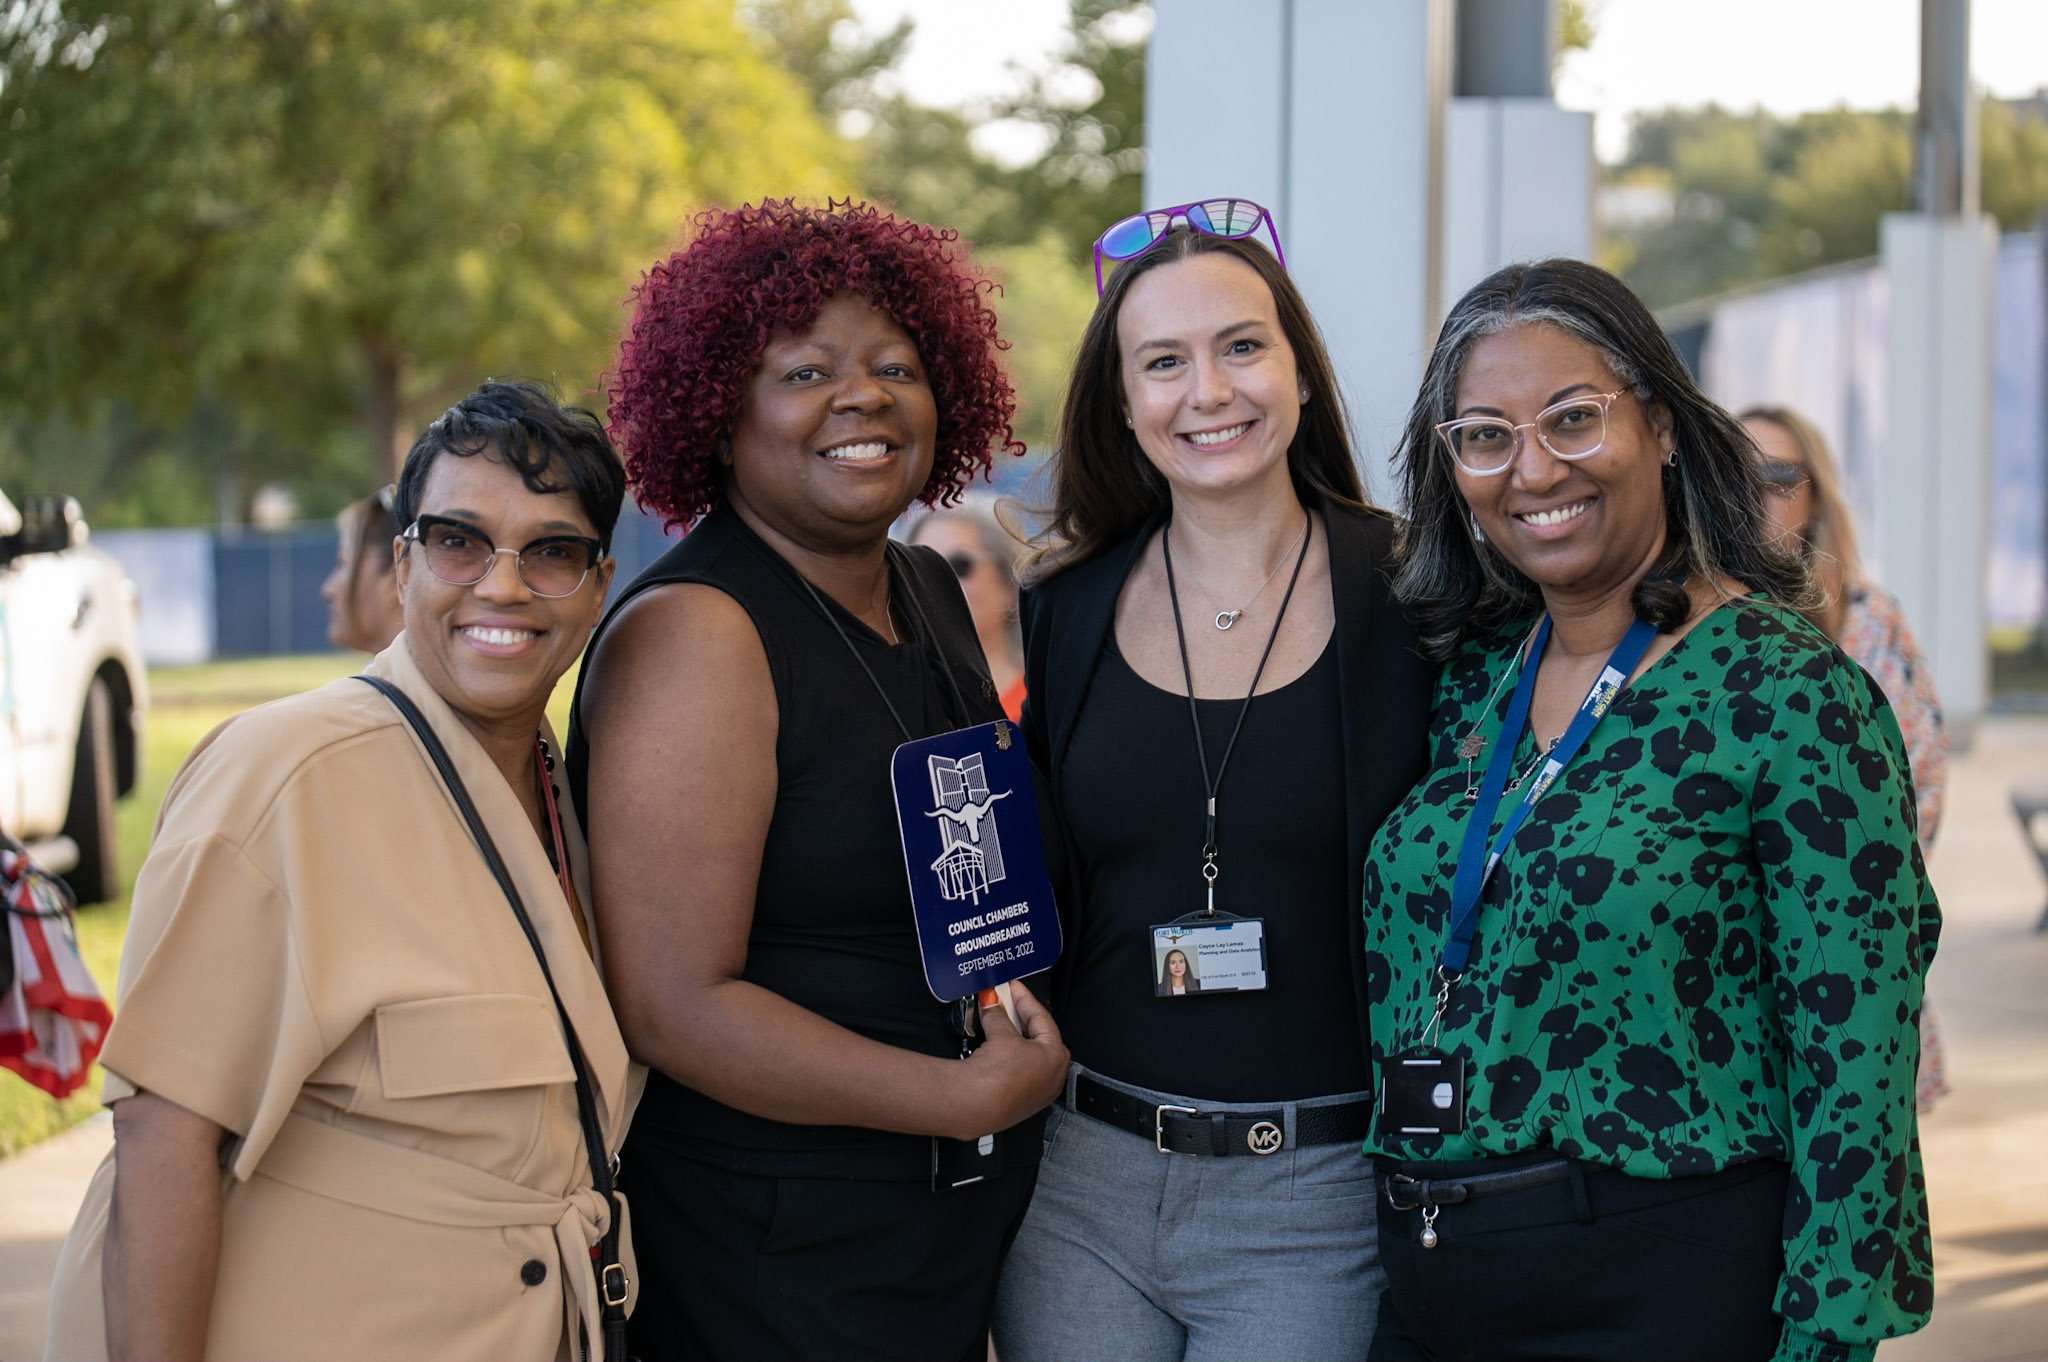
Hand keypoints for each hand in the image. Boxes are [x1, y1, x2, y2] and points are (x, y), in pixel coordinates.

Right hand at [953, 978, 1067, 1138]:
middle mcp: (1053, 1077)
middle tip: (1003, 1002)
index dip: (1023, 999)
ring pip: (1028, 1054)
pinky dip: (1009, 1055)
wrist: (976, 1108)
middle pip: (1037, 1036)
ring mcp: (1038, 1091)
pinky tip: (994, 1048)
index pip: (1041, 1018)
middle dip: (1019, 1018)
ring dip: (1012, 1036)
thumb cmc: (998, 1080)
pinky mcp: (1022, 1101)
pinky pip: (1019, 1070)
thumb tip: (992, 1002)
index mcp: (1057, 1057)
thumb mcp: (1000, 1035)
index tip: (1011, 988)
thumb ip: (997, 1014)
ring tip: (996, 1022)